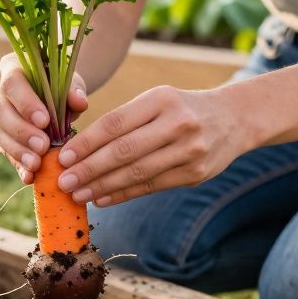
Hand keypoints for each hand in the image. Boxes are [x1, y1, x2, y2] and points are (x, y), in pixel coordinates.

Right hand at [0, 53, 88, 182]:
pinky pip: (3, 150)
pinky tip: (29, 176)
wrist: (51, 92)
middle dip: (21, 131)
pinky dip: (17, 164)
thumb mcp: (70, 81)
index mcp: (10, 67)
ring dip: (17, 151)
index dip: (26, 103)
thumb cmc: (60, 83)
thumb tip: (79, 102)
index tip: (44, 121)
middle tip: (42, 146)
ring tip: (36, 165)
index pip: (12, 83)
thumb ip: (74, 90)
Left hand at [54, 85, 243, 206]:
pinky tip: (102, 199)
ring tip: (78, 194)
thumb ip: (125, 120)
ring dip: (103, 187)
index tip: (63, 157)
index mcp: (161, 99)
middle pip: (125, 151)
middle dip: (90, 169)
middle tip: (63, 182)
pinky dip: (124, 194)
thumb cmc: (181, 109)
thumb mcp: (157, 101)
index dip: (87, 143)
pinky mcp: (196, 174)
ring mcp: (190, 150)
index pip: (116, 123)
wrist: (234, 119)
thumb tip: (79, 149)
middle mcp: (178, 123)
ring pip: (137, 173)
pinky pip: (152, 186)